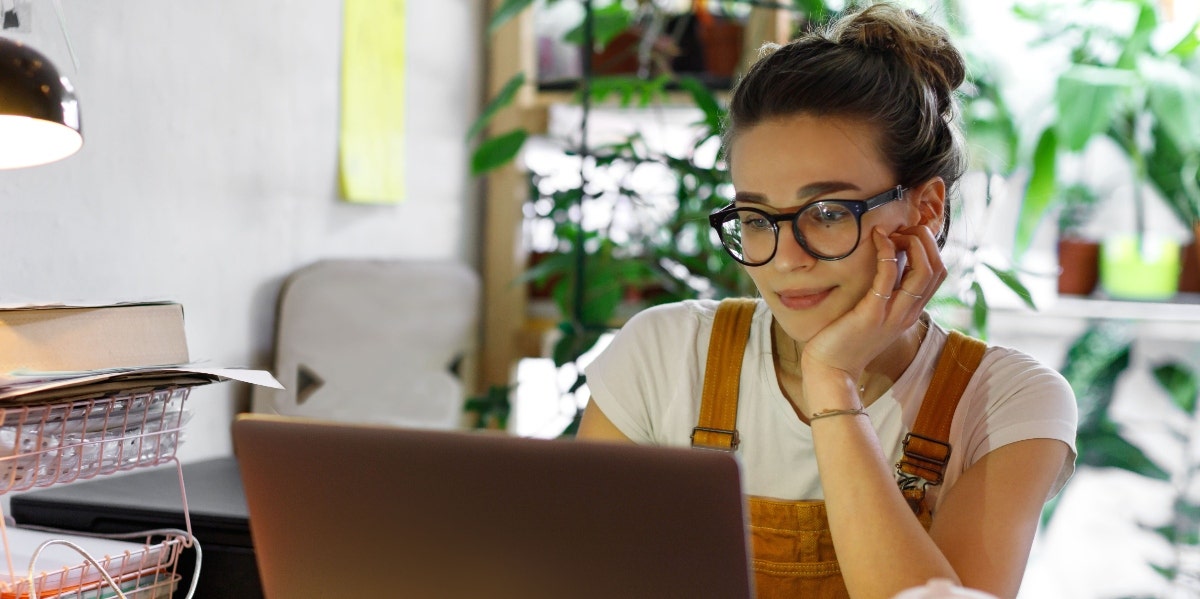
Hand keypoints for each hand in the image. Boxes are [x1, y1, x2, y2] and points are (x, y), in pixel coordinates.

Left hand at [799, 225, 945, 398]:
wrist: (831, 370)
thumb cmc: (846, 339)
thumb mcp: (874, 314)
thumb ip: (885, 293)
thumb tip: (887, 261)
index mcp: (910, 311)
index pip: (938, 273)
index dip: (928, 247)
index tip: (905, 235)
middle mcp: (908, 313)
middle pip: (937, 268)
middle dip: (925, 240)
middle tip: (901, 229)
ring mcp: (893, 314)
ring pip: (923, 272)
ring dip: (912, 243)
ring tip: (891, 231)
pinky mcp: (872, 314)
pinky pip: (889, 277)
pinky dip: (887, 253)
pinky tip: (877, 239)